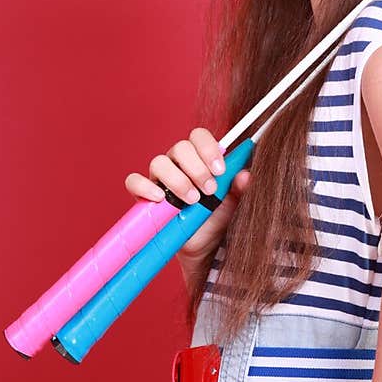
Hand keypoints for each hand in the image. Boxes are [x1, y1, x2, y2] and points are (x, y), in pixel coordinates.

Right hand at [125, 127, 250, 261]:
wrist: (205, 245)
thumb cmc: (218, 217)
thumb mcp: (233, 203)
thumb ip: (240, 188)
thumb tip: (246, 175)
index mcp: (200, 157)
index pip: (199, 136)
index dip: (208, 148)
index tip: (220, 169)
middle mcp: (178, 163)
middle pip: (180, 147)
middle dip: (196, 168)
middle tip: (209, 189)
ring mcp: (160, 178)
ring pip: (159, 162)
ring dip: (177, 180)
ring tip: (192, 200)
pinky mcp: (145, 195)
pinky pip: (135, 182)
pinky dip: (145, 187)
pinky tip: (160, 199)